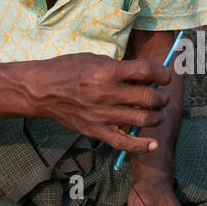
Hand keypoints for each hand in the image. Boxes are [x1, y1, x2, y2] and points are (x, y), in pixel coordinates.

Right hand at [31, 53, 171, 152]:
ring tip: (157, 113)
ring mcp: (102, 114)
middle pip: (149, 98)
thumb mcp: (95, 60)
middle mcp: (107, 93)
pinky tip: (152, 143)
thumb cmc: (67, 70)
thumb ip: (120, 68)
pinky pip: (124, 142)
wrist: (41, 90)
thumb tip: (146, 76)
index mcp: (107, 71)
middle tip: (163, 97)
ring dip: (156, 116)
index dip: (162, 74)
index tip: (165, 76)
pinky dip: (141, 145)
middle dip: (162, 97)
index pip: (146, 71)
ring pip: (142, 120)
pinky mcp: (96, 131)